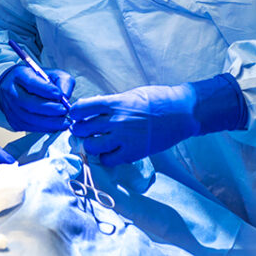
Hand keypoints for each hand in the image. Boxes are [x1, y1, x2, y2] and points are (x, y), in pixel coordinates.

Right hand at [0, 63, 75, 132]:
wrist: (16, 88)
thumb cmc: (37, 80)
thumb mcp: (52, 74)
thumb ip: (63, 81)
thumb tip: (66, 96)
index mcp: (19, 75)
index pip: (31, 83)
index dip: (46, 90)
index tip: (60, 95)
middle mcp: (11, 91)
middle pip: (29, 103)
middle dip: (50, 109)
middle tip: (64, 110)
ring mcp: (10, 108)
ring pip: (29, 118)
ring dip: (49, 122)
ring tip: (64, 121)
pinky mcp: (13, 121)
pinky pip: (29, 127)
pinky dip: (44, 128)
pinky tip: (55, 125)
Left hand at [71, 75, 246, 166]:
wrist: (180, 113)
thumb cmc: (156, 99)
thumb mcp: (130, 95)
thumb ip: (110, 103)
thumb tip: (90, 109)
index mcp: (114, 102)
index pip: (81, 108)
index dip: (75, 113)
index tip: (77, 115)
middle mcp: (116, 120)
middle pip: (82, 128)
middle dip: (79, 130)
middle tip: (84, 131)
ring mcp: (124, 138)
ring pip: (91, 146)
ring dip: (91, 145)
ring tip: (96, 142)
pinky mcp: (133, 153)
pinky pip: (108, 160)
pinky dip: (106, 157)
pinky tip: (111, 152)